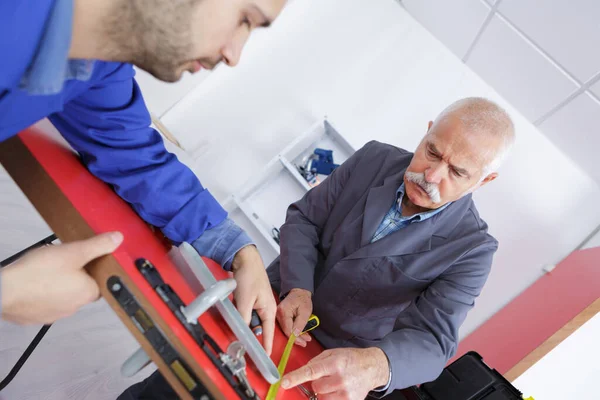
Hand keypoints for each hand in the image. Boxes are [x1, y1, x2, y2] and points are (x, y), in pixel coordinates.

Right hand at [1, 232, 122, 324]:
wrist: (4, 291)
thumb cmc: (39, 272)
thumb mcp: (73, 252)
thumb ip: (97, 245)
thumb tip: (118, 239)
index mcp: (88, 293)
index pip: (101, 282)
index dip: (94, 269)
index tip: (84, 259)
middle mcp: (74, 308)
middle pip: (81, 288)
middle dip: (74, 274)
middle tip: (63, 260)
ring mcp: (53, 314)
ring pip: (62, 295)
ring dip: (58, 284)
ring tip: (46, 269)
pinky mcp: (35, 316)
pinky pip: (44, 302)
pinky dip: (41, 293)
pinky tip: (33, 281)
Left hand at [231, 245, 276, 355]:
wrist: (245, 258)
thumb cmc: (250, 276)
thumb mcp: (245, 301)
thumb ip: (244, 319)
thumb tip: (241, 334)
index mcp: (270, 310)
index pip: (268, 334)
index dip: (266, 347)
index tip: (264, 360)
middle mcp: (266, 310)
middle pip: (257, 329)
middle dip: (248, 332)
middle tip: (239, 336)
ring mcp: (258, 305)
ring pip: (249, 321)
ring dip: (241, 320)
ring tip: (236, 311)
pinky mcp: (250, 301)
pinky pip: (245, 313)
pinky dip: (239, 314)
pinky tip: (234, 308)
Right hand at [276, 288, 312, 346]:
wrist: (299, 292)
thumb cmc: (302, 299)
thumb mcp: (305, 311)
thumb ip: (300, 323)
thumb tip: (295, 335)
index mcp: (283, 311)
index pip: (287, 329)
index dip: (295, 338)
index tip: (303, 342)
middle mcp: (278, 314)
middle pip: (286, 331)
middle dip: (297, 338)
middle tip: (306, 341)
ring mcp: (278, 316)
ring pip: (287, 330)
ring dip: (297, 335)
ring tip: (306, 337)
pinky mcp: (280, 317)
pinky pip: (287, 327)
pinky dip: (294, 331)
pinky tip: (301, 333)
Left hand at [281, 347, 389, 399]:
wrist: (372, 367)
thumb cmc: (351, 359)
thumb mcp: (333, 353)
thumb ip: (316, 361)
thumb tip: (303, 371)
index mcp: (335, 363)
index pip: (311, 371)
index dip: (296, 377)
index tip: (285, 382)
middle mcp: (340, 379)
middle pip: (316, 387)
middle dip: (317, 382)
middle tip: (327, 376)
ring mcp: (346, 393)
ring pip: (322, 397)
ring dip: (324, 391)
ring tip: (335, 383)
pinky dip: (331, 397)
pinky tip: (339, 390)